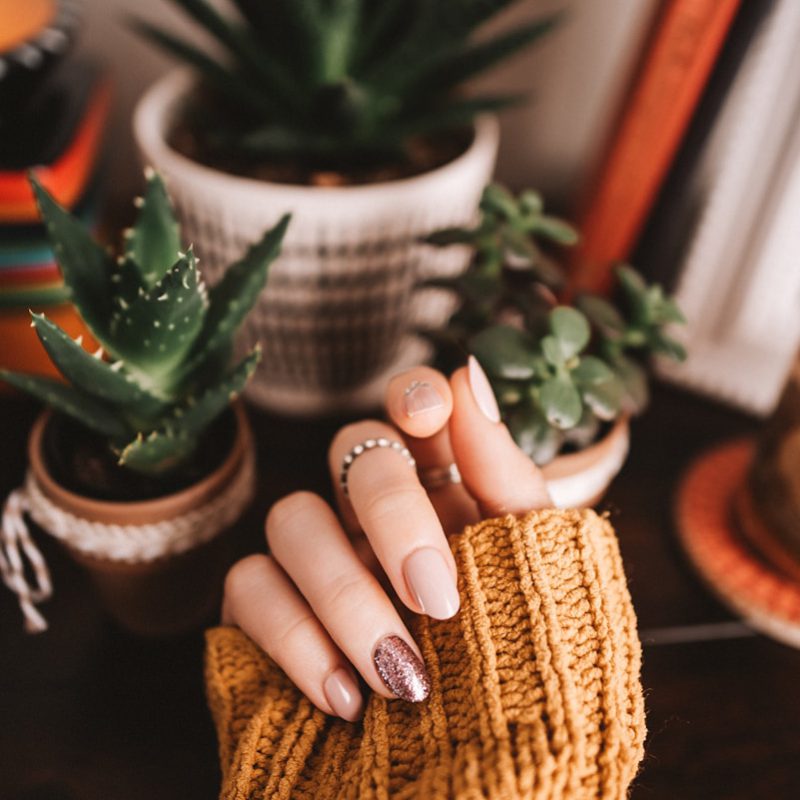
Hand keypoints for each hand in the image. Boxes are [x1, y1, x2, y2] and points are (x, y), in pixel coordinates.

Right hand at [221, 358, 551, 720]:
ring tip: (401, 675)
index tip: (428, 417)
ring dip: (345, 594)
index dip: (413, 393)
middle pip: (351, 450)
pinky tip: (348, 698)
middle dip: (391, 514)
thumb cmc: (518, 639)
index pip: (411, 404)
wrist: (485, 749)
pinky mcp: (267, 605)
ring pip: (290, 517)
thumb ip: (502, 473)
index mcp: (440, 480)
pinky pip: (249, 588)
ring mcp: (316, 552)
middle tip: (435, 597)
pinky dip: (297, 641)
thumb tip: (469, 376)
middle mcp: (369, 504)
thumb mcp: (530, 558)